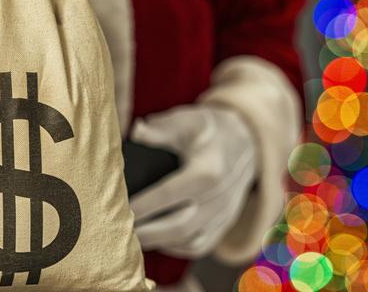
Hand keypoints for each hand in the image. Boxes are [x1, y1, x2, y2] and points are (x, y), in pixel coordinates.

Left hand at [130, 104, 257, 258]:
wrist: (247, 142)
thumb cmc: (209, 130)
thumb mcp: (187, 121)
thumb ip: (160, 129)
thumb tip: (136, 132)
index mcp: (209, 170)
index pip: (171, 193)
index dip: (145, 204)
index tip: (121, 207)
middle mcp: (219, 197)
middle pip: (180, 225)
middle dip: (148, 232)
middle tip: (120, 230)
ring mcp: (224, 214)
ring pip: (189, 240)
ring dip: (160, 243)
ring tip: (132, 237)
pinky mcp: (224, 224)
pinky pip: (199, 245)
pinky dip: (176, 247)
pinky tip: (155, 240)